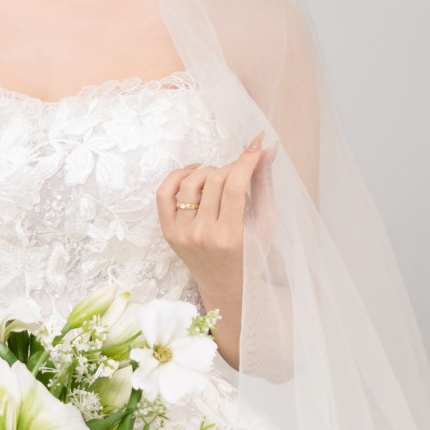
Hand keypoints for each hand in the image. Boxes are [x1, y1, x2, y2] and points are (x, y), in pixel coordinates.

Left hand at [155, 132, 270, 290]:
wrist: (226, 285)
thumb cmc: (252, 255)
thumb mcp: (265, 222)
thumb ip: (264, 184)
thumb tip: (266, 148)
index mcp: (231, 236)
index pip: (236, 186)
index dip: (246, 160)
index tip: (256, 144)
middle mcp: (203, 235)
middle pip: (215, 180)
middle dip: (231, 167)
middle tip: (239, 170)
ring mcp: (182, 234)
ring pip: (190, 183)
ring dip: (208, 171)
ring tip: (219, 176)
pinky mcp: (168, 232)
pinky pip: (164, 194)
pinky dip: (176, 177)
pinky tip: (192, 173)